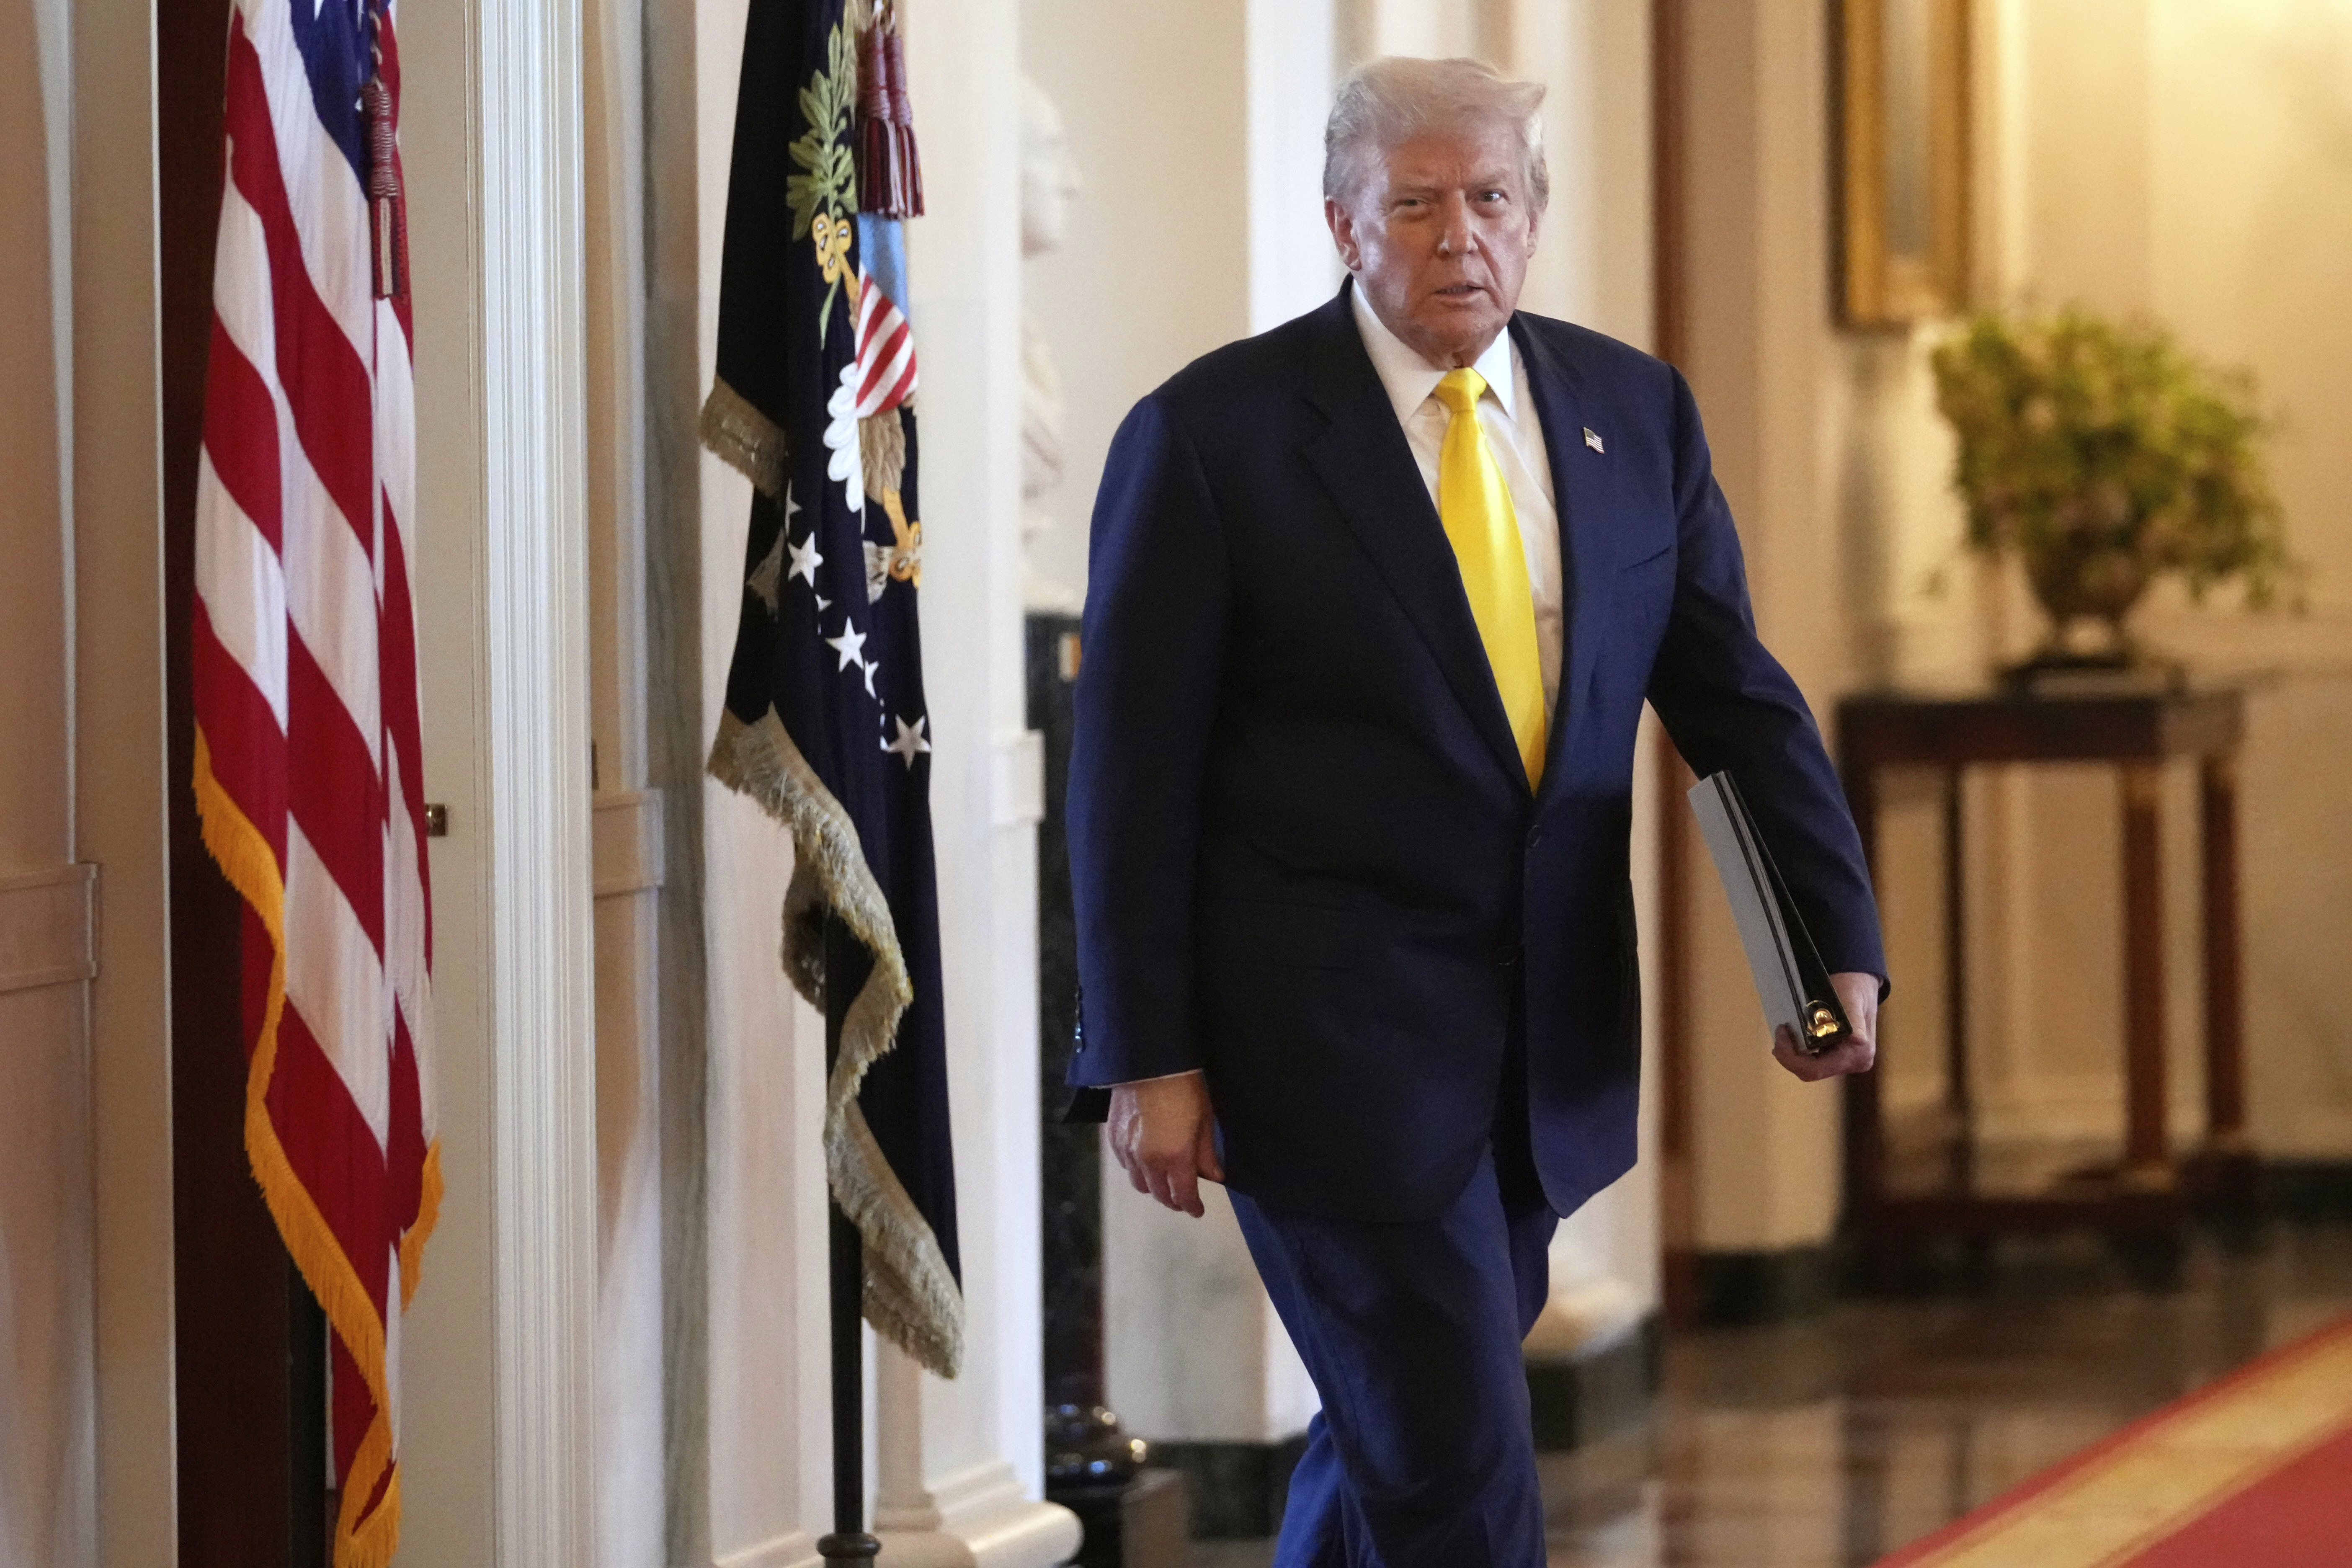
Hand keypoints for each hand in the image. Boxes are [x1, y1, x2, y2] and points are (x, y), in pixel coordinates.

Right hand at [1108, 1070, 1224, 1216]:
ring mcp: (1127, 1150)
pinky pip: (1124, 1165)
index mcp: (1176, 1157)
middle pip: (1160, 1194)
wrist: (1150, 1061)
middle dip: (1173, 1200)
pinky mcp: (1113, 1137)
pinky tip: (1144, 1160)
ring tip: (1163, 1180)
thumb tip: (1215, 1175)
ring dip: (1153, 1187)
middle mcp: (1148, 1160)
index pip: (1184, 1195)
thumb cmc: (1184, 1086)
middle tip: (1183, 1198)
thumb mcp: (1205, 1119)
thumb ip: (1207, 1152)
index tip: (1198, 1211)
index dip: (1192, 1207)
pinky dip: (1136, 1169)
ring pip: (1139, 1183)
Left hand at [1773, 971, 1879, 1080]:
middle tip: (1780, 1031)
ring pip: (1810, 1068)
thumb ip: (1854, 1019)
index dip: (1791, 1057)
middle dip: (1789, 1055)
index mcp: (1858, 1053)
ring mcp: (1848, 1062)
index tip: (1781, 1030)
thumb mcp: (1852, 997)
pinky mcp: (1841, 1058)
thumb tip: (1857, 1040)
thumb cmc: (1853, 987)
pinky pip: (1814, 1061)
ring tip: (1785, 1032)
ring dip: (1793, 1053)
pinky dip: (1800, 1051)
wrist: (1860, 983)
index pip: (1814, 1070)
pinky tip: (1793, 1036)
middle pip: (1810, 1071)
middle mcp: (1855, 1063)